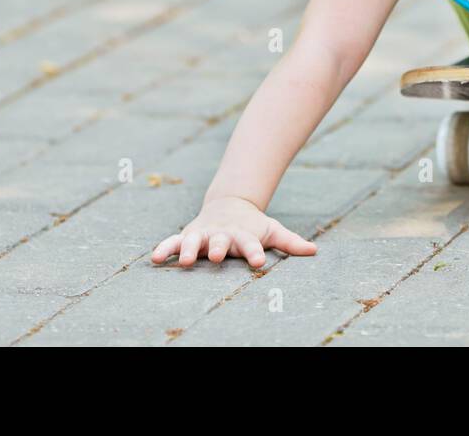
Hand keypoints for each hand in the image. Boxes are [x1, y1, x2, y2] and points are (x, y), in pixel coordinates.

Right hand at [151, 195, 316, 268]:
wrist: (230, 204)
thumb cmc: (252, 225)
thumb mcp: (272, 230)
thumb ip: (290, 242)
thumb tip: (314, 251)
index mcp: (244, 235)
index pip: (251, 245)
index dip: (254, 253)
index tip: (258, 263)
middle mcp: (222, 235)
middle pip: (220, 241)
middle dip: (217, 248)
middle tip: (215, 256)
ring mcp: (203, 234)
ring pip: (193, 241)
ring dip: (187, 249)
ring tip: (182, 261)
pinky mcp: (187, 235)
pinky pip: (172, 242)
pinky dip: (164, 249)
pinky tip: (154, 259)